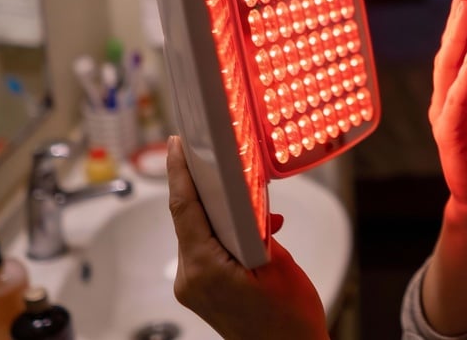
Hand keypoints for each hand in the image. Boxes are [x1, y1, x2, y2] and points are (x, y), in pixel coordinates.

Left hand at [166, 136, 328, 339]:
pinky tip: (252, 228)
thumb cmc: (289, 323)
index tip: (177, 144)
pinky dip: (225, 232)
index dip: (179, 171)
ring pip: (198, 232)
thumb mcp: (279, 264)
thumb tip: (247, 203)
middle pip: (188, 217)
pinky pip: (206, 248)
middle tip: (211, 154)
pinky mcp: (203, 290)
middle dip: (203, 186)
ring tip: (243, 194)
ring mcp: (194, 286)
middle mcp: (190, 278)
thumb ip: (257, 228)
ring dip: (219, 211)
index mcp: (204, 269)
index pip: (184, 207)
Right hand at [429, 0, 466, 217]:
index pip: (463, 41)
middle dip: (458, 14)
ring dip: (456, 37)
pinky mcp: (449, 135)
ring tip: (466, 7)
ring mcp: (445, 113)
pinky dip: (463, 80)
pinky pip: (457, 103)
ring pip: (448, 67)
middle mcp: (449, 93)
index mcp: (463, 84)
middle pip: (451, 46)